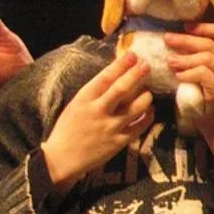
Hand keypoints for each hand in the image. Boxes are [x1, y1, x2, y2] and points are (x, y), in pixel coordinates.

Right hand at [41, 53, 152, 193]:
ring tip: (149, 91)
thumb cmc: (68, 128)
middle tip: (147, 65)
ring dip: (145, 96)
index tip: (132, 55)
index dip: (120, 65)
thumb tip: (115, 74)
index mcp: (84, 100)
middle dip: (136, 75)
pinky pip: (139, 127)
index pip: (104, 78)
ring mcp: (110, 128)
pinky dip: (147, 116)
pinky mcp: (119, 142)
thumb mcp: (76, 105)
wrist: (62, 159)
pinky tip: (150, 109)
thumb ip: (94, 92)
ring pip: (135, 108)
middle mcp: (98, 112)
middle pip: (122, 90)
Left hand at [165, 22, 213, 178]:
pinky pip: (202, 73)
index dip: (201, 28)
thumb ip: (198, 52)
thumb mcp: (203, 67)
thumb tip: (177, 34)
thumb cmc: (205, 92)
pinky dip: (187, 73)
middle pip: (210, 44)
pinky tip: (178, 76)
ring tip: (170, 61)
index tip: (183, 26)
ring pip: (206, 58)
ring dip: (184, 59)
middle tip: (167, 39)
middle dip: (186, 41)